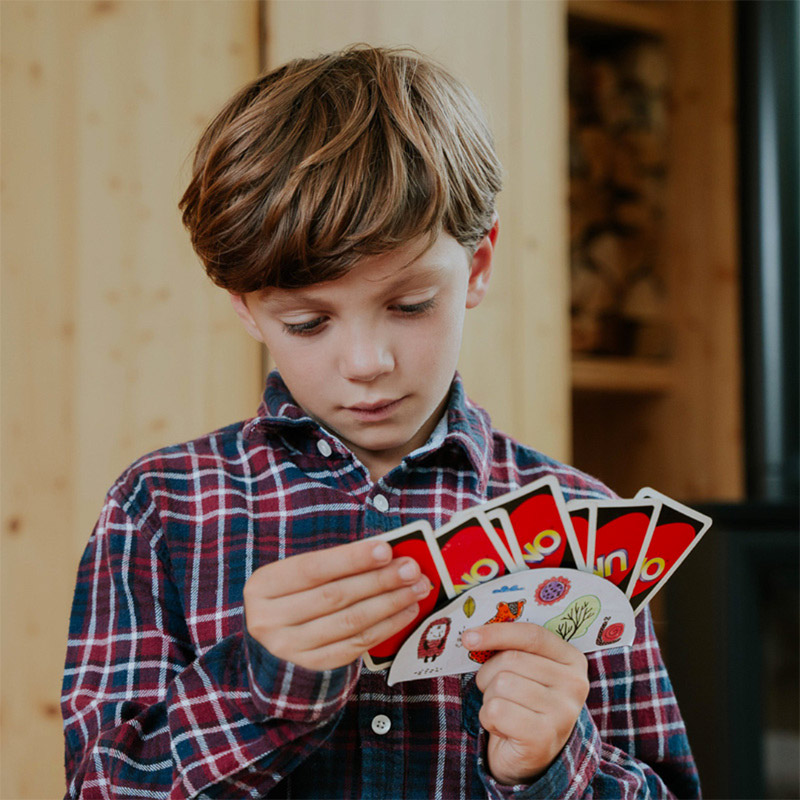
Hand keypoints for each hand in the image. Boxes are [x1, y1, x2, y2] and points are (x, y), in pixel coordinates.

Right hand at [243, 539, 430, 670]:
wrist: (272, 644)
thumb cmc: (294, 597)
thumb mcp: (298, 576)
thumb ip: (336, 564)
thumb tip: (386, 553)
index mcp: (263, 586)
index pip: (312, 568)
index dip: (351, 559)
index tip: (386, 549)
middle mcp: (269, 620)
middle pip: (335, 596)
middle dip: (379, 580)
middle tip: (412, 568)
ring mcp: (289, 649)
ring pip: (349, 622)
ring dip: (389, 603)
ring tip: (416, 588)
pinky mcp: (312, 668)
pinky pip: (355, 646)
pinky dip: (385, 627)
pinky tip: (405, 612)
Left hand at [463, 622, 589, 785]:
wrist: (531, 757)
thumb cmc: (523, 704)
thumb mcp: (525, 671)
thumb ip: (511, 648)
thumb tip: (472, 636)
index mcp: (572, 660)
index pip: (532, 635)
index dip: (497, 632)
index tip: (468, 637)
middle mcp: (574, 684)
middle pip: (511, 659)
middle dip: (489, 674)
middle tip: (495, 692)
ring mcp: (562, 712)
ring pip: (501, 684)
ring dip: (490, 698)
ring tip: (504, 711)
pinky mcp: (544, 737)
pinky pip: (496, 710)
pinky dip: (488, 719)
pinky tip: (504, 728)